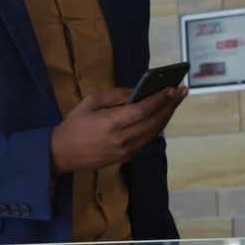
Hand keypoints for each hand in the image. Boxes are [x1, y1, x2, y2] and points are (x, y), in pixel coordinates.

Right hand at [50, 85, 187, 173]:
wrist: (62, 153)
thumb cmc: (75, 124)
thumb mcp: (90, 102)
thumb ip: (114, 95)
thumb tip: (136, 92)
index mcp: (111, 124)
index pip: (143, 110)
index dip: (160, 99)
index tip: (172, 88)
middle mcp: (122, 140)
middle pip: (154, 122)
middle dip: (170, 106)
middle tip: (182, 91)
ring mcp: (126, 151)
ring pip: (154, 132)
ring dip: (166, 116)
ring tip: (175, 101)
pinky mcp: (127, 157)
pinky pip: (147, 139)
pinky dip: (156, 126)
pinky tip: (161, 114)